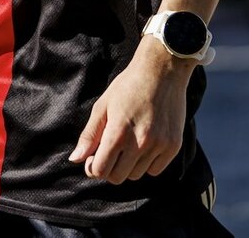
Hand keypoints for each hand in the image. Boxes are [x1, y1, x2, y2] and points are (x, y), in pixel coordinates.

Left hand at [68, 38, 191, 183]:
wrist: (161, 71)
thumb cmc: (127, 86)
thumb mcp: (102, 106)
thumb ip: (89, 135)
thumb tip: (75, 159)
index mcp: (117, 133)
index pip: (100, 171)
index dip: (93, 167)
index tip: (94, 158)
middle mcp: (139, 143)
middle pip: (117, 177)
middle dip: (109, 168)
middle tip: (110, 151)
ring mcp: (158, 146)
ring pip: (136, 175)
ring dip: (128, 165)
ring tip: (129, 143)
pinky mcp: (173, 146)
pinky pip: (155, 170)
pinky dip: (147, 163)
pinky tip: (144, 145)